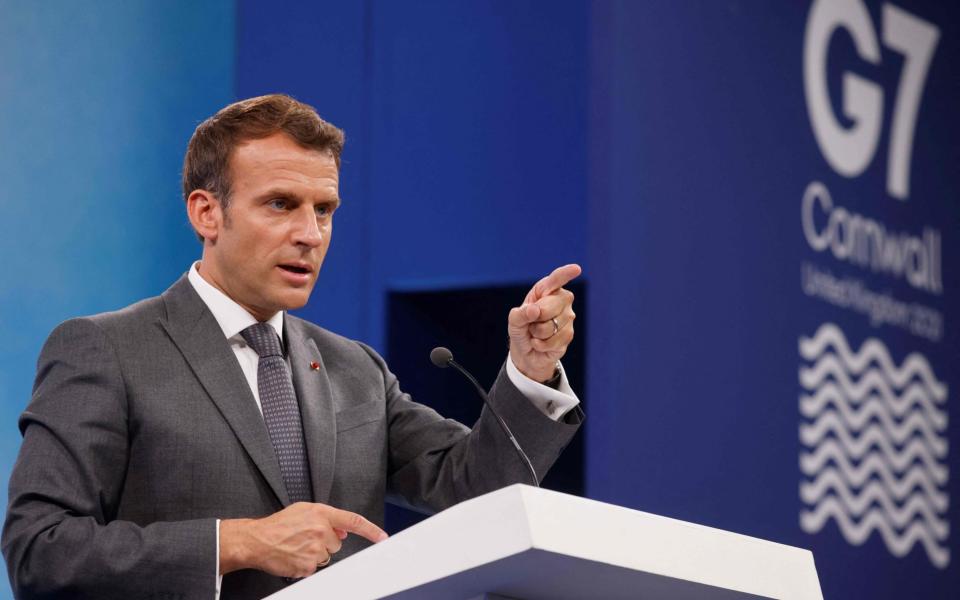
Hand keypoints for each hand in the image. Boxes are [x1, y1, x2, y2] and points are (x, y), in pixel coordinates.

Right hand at [219, 502, 387, 578]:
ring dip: (316, 553)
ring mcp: (315, 549)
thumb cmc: (278, 524)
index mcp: (321, 513)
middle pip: (337, 543)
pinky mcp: (307, 565)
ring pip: (327, 556)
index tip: (382, 537)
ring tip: (297, 545)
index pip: (353, 521)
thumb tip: (343, 530)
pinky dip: (306, 564)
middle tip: (306, 537)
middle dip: (325, 541)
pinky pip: (315, 567)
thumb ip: (326, 517)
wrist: (257, 540)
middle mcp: (320, 530)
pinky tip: (294, 555)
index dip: (371, 530)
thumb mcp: (303, 510)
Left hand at [508, 264, 580, 381]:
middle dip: (535, 319)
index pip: (556, 280)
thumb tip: (535, 310)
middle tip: (531, 322)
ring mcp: (568, 317)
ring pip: (550, 326)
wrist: (526, 352)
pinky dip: (541, 345)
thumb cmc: (521, 329)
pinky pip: (553, 341)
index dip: (565, 274)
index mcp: (546, 289)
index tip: (576, 269)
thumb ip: (520, 314)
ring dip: (537, 334)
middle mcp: (561, 299)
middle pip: (549, 307)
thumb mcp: (514, 320)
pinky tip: (540, 343)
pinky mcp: (569, 334)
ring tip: (536, 333)